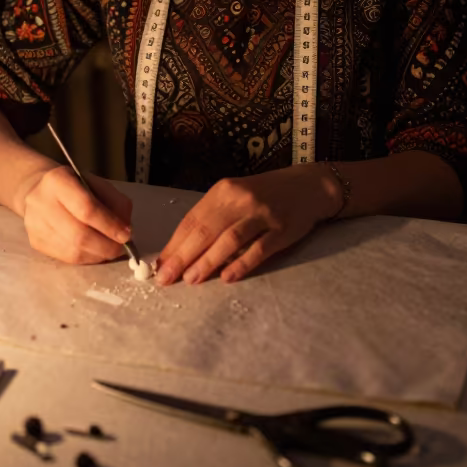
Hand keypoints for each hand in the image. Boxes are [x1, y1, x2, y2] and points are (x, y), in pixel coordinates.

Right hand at [20, 166, 132, 263]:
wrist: (36, 189)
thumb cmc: (72, 185)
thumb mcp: (95, 183)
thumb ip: (114, 201)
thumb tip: (126, 229)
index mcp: (58, 181)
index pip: (86, 208)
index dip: (109, 225)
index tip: (126, 235)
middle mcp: (41, 202)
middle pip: (79, 235)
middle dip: (106, 246)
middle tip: (121, 247)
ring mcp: (35, 225)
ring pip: (73, 251)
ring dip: (98, 255)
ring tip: (110, 250)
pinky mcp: (35, 242)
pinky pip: (67, 258)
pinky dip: (87, 258)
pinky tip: (95, 252)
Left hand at [156, 163, 341, 285]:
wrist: (307, 186)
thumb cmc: (263, 195)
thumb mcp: (234, 196)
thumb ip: (211, 218)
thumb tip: (181, 250)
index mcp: (223, 191)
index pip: (192, 220)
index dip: (174, 244)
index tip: (159, 265)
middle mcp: (241, 199)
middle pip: (206, 230)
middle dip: (183, 256)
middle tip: (167, 278)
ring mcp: (263, 214)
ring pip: (230, 239)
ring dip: (208, 261)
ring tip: (192, 280)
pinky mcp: (282, 229)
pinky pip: (259, 249)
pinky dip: (242, 264)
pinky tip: (227, 278)